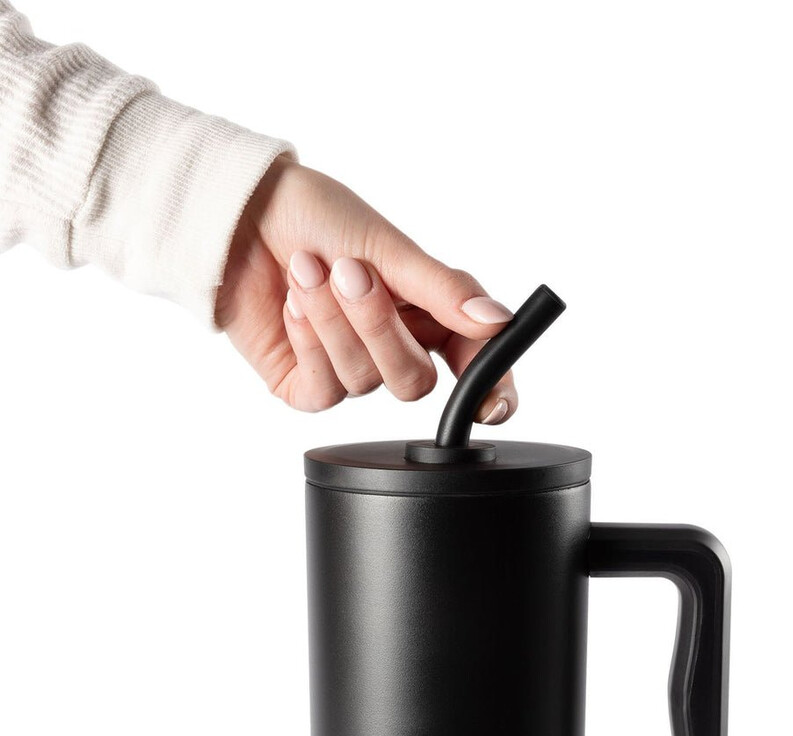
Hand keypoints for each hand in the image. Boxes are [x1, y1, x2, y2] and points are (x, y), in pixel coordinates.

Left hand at [216, 156, 516, 420]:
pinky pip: (324, 390)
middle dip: (380, 328)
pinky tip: (293, 305)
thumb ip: (443, 289)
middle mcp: (393, 347)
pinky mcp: (307, 385)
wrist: (238, 215)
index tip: (490, 404)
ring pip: (365, 382)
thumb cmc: (315, 217)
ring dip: (334, 322)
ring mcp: (349, 370)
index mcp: (428, 314)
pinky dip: (309, 342)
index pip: (474, 366)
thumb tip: (497, 321)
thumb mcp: (388, 245)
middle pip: (414, 382)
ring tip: (308, 270)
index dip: (490, 390)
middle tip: (351, 272)